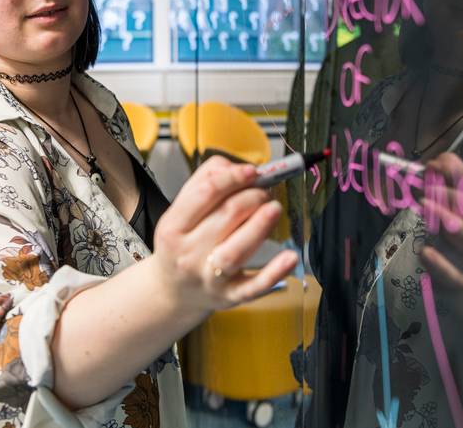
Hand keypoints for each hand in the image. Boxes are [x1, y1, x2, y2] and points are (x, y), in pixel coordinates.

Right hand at [151, 156, 297, 314]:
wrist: (172, 293)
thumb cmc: (182, 244)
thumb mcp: (180, 212)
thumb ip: (204, 181)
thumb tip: (236, 167)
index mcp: (173, 227)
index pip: (205, 194)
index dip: (233, 177)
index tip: (253, 170)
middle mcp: (188, 253)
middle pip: (226, 216)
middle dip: (253, 196)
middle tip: (265, 192)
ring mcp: (209, 277)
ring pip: (237, 250)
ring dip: (260, 225)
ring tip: (274, 209)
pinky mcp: (230, 296)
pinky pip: (253, 286)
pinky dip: (274, 273)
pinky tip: (290, 257)